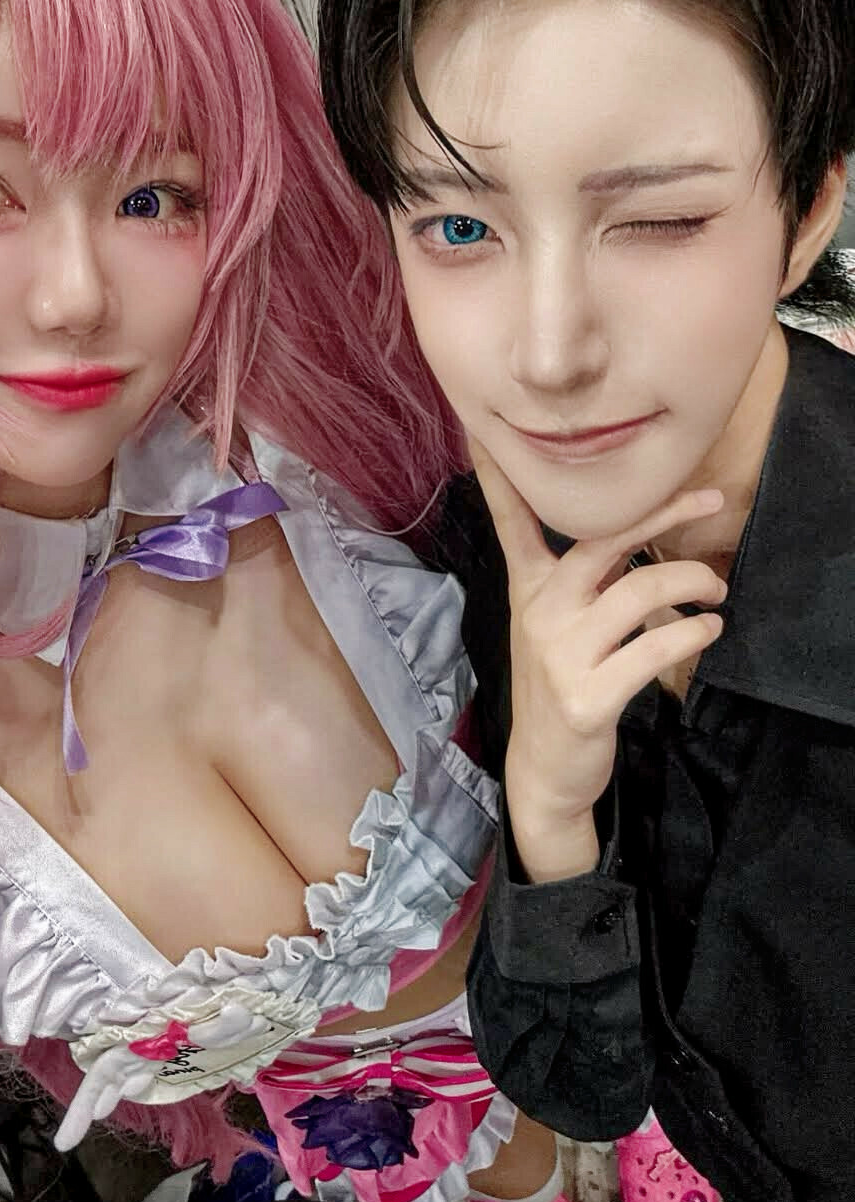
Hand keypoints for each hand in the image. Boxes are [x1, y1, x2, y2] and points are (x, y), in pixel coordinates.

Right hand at [468, 437, 727, 881]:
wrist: (544, 769)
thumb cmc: (560, 685)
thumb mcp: (555, 626)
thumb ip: (581, 579)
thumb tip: (630, 530)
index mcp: (528, 589)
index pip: (512, 522)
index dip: (500, 478)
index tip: (486, 432)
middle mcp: (540, 612)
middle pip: (602, 540)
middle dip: (662, 512)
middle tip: (710, 499)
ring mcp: (561, 655)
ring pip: (640, 591)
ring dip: (693, 582)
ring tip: (716, 589)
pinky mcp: (589, 696)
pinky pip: (654, 649)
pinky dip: (693, 634)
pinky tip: (709, 629)